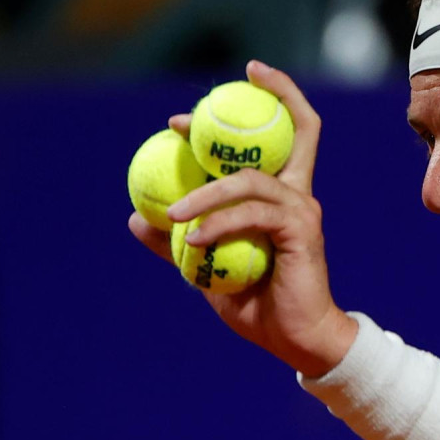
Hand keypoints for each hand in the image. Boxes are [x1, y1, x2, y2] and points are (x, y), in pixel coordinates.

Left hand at [129, 60, 357, 376]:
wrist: (296, 339)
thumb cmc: (258, 304)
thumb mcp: (206, 269)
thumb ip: (176, 243)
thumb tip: (136, 219)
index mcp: (279, 194)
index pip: (269, 140)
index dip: (229, 119)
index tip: (179, 121)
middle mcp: (297, 191)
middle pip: (298, 128)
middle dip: (265, 100)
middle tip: (188, 117)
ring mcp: (302, 208)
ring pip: (249, 180)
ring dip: (205, 192)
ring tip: (172, 214)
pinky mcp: (302, 230)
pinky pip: (252, 216)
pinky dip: (219, 225)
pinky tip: (192, 240)